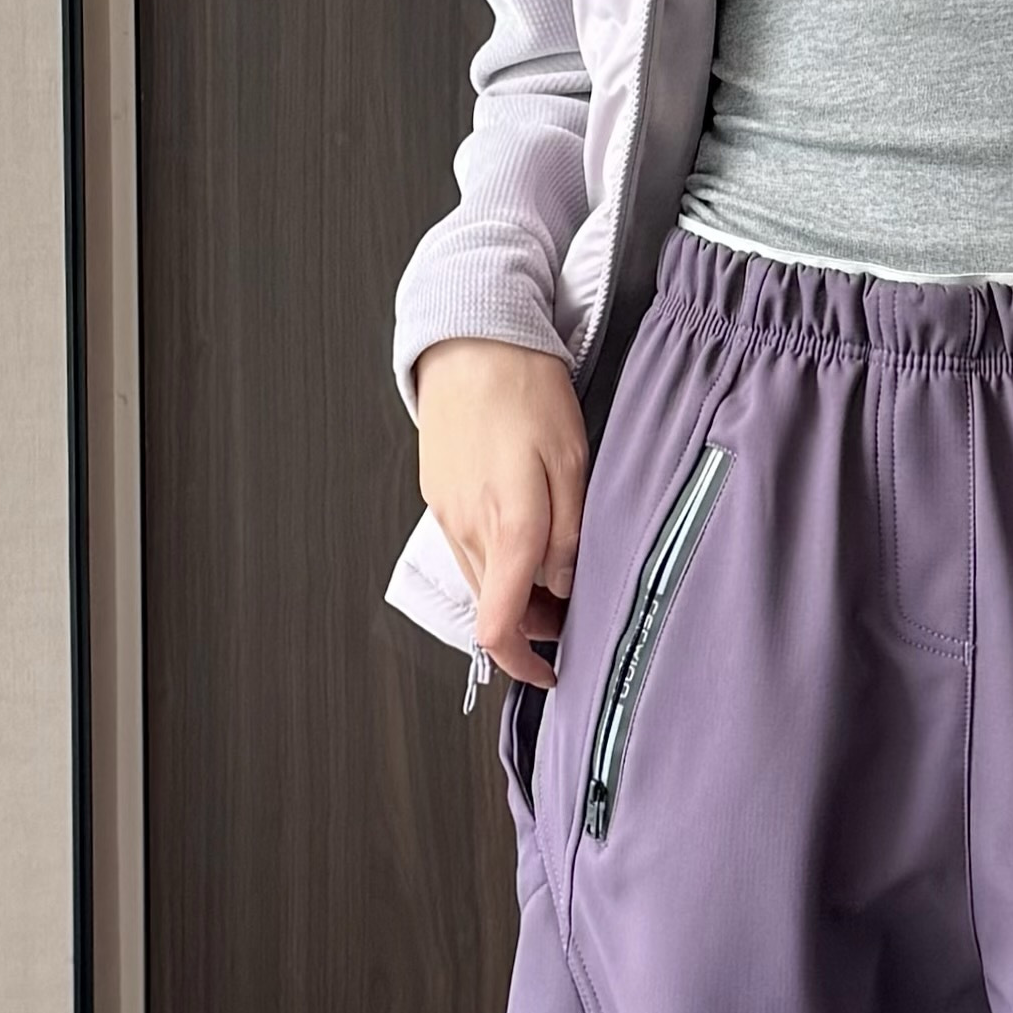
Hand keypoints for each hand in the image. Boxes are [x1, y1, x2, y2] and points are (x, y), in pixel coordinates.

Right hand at [418, 337, 586, 690]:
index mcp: (508, 525)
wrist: (472, 339)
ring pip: (479, 580)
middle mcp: (468, 528)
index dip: (524, 663)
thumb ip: (570, 533)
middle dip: (531, 624)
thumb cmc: (527, 389)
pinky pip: (467, 547)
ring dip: (513, 590)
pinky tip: (523, 531)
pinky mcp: (438, 497)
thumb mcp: (574, 460)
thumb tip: (562, 586)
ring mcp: (446, 513)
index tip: (550, 673)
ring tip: (553, 563)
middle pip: (492, 609)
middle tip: (572, 607)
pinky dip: (495, 558)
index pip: (500, 626)